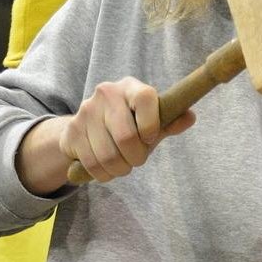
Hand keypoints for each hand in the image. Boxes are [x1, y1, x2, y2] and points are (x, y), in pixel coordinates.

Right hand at [54, 77, 195, 183]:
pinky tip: (106, 168)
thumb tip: (190, 117)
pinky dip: (103, 174)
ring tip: (121, 165)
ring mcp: (86, 111)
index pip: (146, 98)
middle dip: (135, 158)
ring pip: (108, 156)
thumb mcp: (150, 122)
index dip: (151, 124)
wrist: (86, 128)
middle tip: (136, 160)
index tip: (150, 138)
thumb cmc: (128, 125)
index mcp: (130, 87)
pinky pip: (92, 164)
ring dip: (119, 169)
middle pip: (126, 137)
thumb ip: (169, 121)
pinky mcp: (72, 131)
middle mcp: (106, 93)